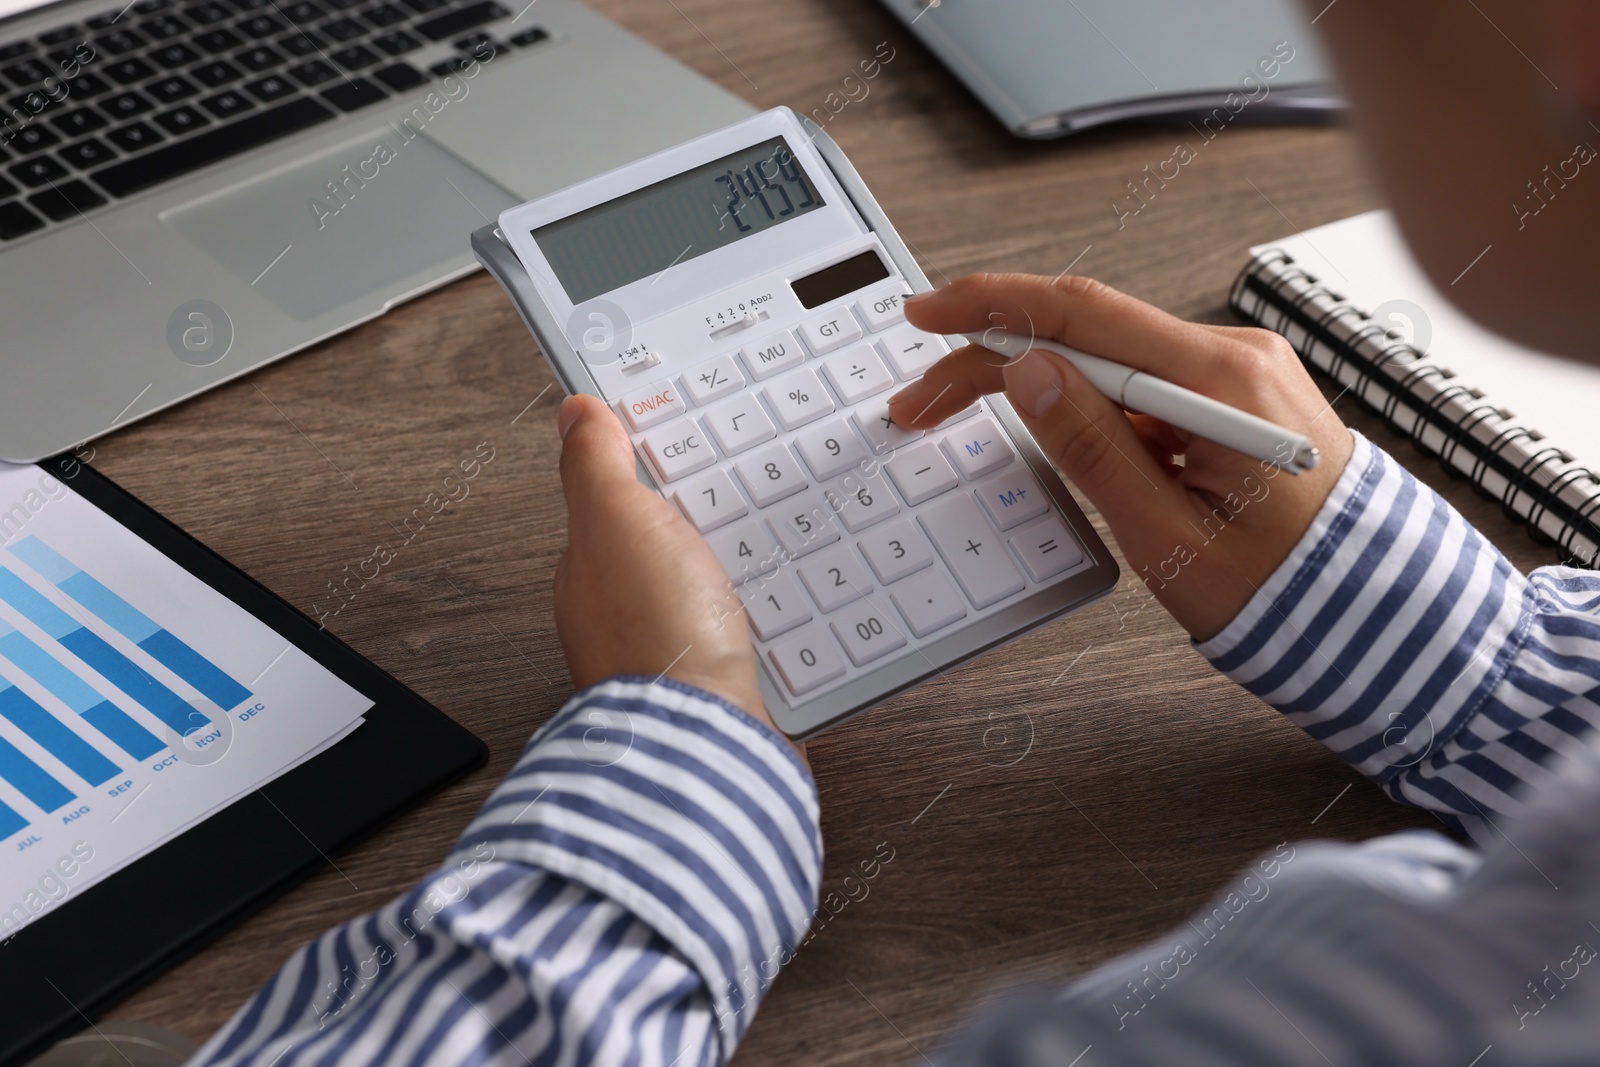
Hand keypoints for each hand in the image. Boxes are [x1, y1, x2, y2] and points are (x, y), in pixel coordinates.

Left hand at [554, 394, 792, 748]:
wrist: (709, 738)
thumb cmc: (654, 636)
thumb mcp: (614, 519)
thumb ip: (596, 464)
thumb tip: (575, 410)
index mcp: (593, 565)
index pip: (621, 495)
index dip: (655, 461)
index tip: (696, 430)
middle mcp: (628, 610)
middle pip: (676, 537)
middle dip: (714, 508)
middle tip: (759, 471)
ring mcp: (679, 646)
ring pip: (721, 581)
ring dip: (751, 558)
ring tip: (790, 521)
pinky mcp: (728, 679)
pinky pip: (758, 625)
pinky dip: (777, 608)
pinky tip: (799, 590)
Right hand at [887, 274, 1353, 640]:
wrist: (1370, 617)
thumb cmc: (1286, 592)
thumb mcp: (1168, 537)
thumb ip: (1093, 449)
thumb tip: (1028, 373)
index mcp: (1225, 383)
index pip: (1084, 314)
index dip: (992, 309)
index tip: (928, 317)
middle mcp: (1236, 359)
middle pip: (1087, 332)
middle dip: (994, 356)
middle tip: (925, 398)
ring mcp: (1237, 375)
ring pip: (1107, 360)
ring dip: (1034, 383)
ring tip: (966, 415)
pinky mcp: (1231, 399)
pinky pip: (1139, 386)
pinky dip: (1083, 404)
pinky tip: (1047, 431)